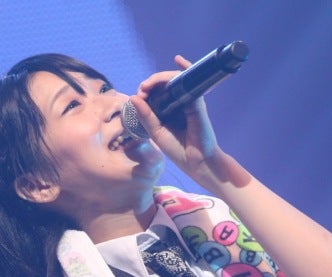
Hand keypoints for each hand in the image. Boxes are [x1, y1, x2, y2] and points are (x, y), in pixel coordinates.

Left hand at [130, 55, 221, 182]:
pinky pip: (191, 81)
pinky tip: (178, 59)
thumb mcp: (156, 132)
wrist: (196, 162)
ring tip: (148, 84)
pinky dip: (185, 68)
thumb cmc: (178, 149)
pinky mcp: (197, 102)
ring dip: (159, 78)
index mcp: (168, 110)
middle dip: (151, 83)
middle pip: (165, 84)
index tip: (138, 96)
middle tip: (142, 89)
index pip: (156, 92)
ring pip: (175, 80)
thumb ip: (146, 115)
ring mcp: (189, 101)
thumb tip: (134, 97)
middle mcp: (179, 103)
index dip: (146, 90)